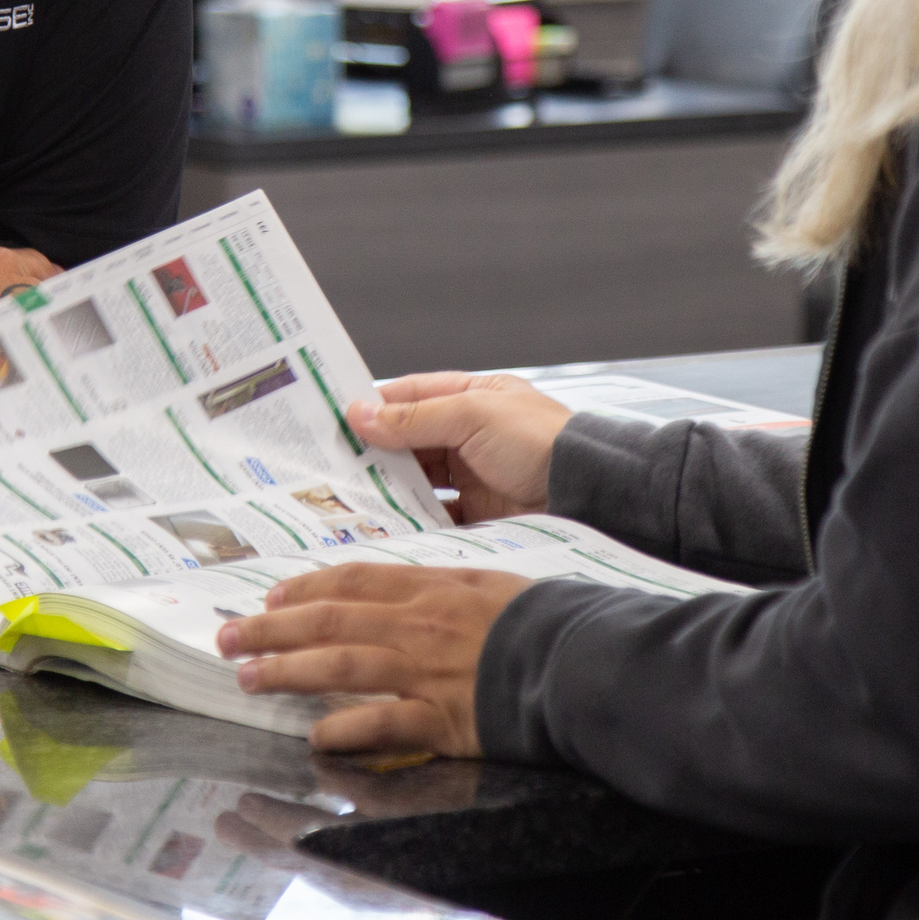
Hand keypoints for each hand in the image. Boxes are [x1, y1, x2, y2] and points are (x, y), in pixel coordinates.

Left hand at [216, 563, 533, 755]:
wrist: (582, 658)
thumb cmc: (547, 620)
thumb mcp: (493, 586)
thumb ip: (446, 589)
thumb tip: (411, 592)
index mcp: (432, 588)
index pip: (355, 580)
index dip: (307, 588)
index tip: (272, 597)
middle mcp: (418, 624)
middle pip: (331, 619)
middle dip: (272, 628)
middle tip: (229, 637)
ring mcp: (425, 671)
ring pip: (340, 665)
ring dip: (288, 671)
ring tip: (249, 678)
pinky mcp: (441, 717)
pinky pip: (381, 724)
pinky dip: (344, 731)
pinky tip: (316, 737)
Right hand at [348, 373, 573, 523]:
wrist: (587, 493)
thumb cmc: (539, 441)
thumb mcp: (473, 416)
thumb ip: (415, 418)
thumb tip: (360, 413)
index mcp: (473, 396)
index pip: (412, 395)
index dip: (374, 405)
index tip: (333, 418)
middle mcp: (471, 433)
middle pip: (410, 440)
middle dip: (374, 452)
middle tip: (331, 464)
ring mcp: (474, 474)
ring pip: (419, 479)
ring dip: (390, 487)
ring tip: (349, 496)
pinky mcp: (479, 512)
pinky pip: (436, 514)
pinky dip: (414, 519)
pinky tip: (388, 524)